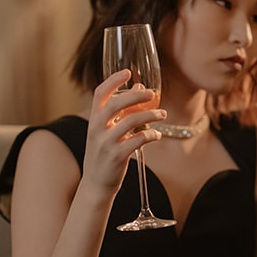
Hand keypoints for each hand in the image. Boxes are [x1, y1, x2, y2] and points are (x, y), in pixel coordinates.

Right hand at [81, 69, 165, 191]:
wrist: (96, 184)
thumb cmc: (105, 154)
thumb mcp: (107, 131)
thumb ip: (121, 111)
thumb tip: (139, 88)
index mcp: (94, 119)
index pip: (100, 94)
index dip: (113, 81)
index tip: (128, 72)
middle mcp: (97, 129)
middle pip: (115, 104)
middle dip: (136, 96)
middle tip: (152, 93)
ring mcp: (106, 143)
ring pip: (130, 121)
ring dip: (150, 115)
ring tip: (162, 114)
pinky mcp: (117, 156)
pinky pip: (138, 140)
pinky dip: (151, 134)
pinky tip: (157, 134)